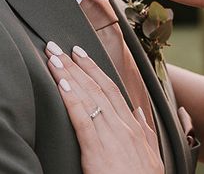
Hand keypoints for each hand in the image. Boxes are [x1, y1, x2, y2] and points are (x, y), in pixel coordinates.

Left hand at [45, 41, 163, 173]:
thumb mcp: (151, 157)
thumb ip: (145, 134)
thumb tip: (139, 113)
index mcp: (134, 127)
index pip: (111, 89)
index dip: (94, 69)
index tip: (79, 53)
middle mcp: (123, 126)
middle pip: (97, 87)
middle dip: (76, 64)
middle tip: (57, 45)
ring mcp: (111, 136)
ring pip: (88, 97)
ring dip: (67, 74)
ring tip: (52, 56)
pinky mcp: (96, 150)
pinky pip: (81, 118)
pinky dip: (70, 97)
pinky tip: (60, 83)